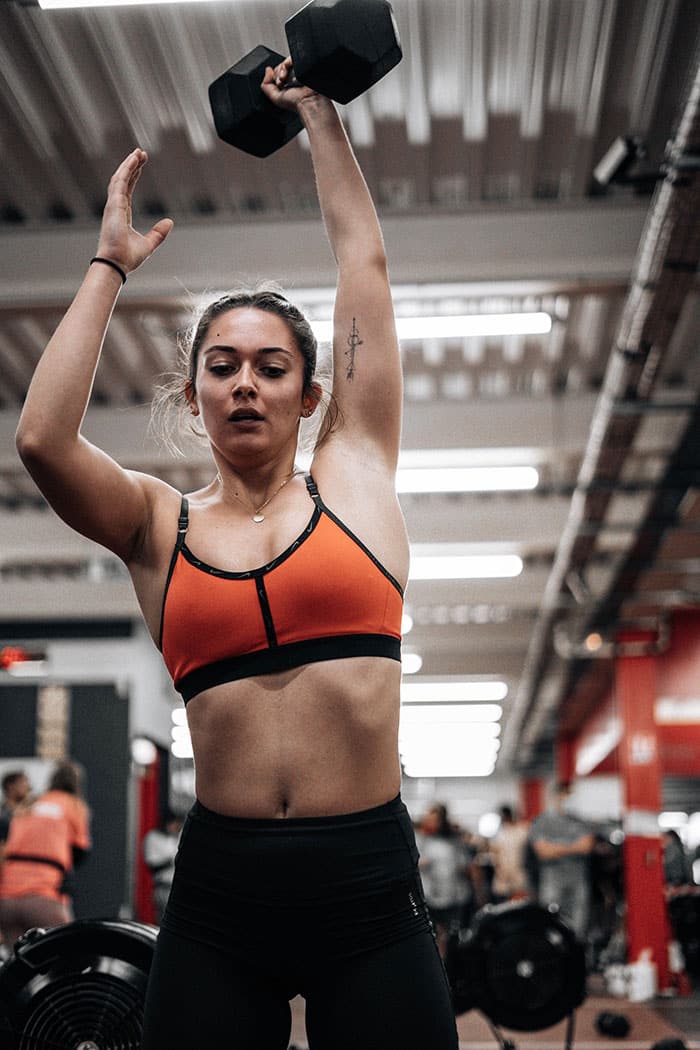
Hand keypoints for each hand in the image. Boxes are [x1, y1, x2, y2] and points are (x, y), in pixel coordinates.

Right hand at [96, 149, 172, 275]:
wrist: (117, 264)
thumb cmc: (128, 258)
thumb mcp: (149, 244)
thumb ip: (158, 233)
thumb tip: (169, 222)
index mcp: (122, 215)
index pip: (127, 190)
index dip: (133, 176)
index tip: (140, 165)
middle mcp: (115, 208)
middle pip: (123, 181)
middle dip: (131, 166)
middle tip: (140, 153)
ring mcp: (113, 205)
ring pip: (120, 178)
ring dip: (129, 164)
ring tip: (138, 152)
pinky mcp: (113, 204)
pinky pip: (120, 181)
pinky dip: (127, 169)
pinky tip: (134, 159)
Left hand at [260, 58, 318, 111]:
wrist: (308, 100)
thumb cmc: (296, 102)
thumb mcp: (276, 98)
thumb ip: (266, 86)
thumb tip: (267, 70)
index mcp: (286, 84)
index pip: (276, 72)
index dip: (275, 76)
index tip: (278, 83)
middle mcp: (292, 76)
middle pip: (280, 66)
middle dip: (278, 73)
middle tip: (282, 81)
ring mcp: (298, 70)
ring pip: (286, 62)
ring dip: (283, 69)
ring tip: (285, 78)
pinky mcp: (303, 64)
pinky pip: (292, 58)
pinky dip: (288, 63)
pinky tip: (291, 73)